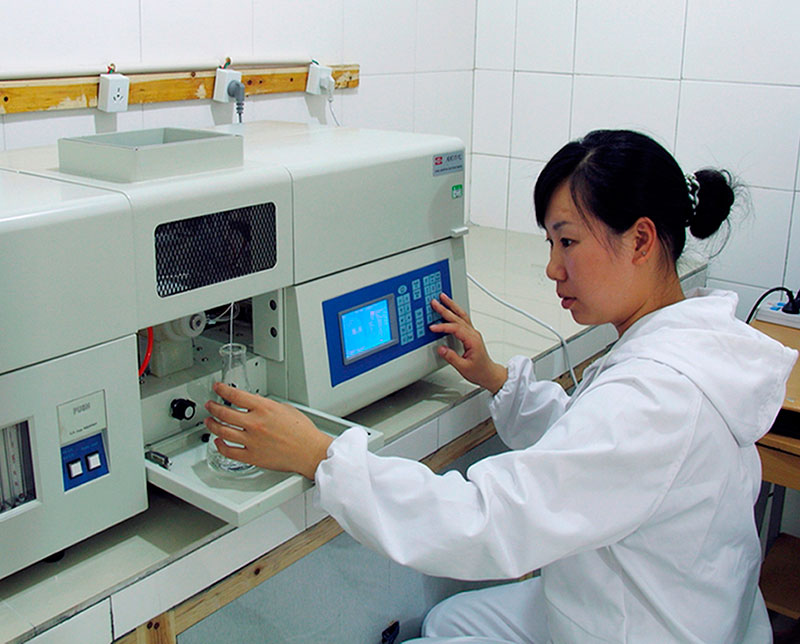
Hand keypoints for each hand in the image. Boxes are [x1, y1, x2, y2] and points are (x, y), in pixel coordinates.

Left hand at [204, 383, 332, 479]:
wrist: (310, 451)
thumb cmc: (303, 432)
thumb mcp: (286, 409)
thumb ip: (268, 405)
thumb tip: (257, 404)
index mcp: (264, 409)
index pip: (236, 395)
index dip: (222, 390)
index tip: (218, 388)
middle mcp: (255, 424)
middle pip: (224, 413)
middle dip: (213, 407)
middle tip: (210, 405)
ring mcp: (251, 441)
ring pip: (222, 431)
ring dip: (212, 425)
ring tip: (209, 422)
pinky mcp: (252, 457)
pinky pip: (229, 451)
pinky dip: (220, 446)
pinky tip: (218, 442)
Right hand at [429, 293, 507, 393]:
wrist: (489, 374)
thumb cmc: (480, 371)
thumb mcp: (463, 367)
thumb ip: (451, 357)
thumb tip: (441, 349)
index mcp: (472, 340)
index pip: (455, 328)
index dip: (443, 327)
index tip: (433, 327)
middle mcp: (473, 334)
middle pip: (458, 317)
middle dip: (445, 309)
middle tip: (435, 302)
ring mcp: (473, 333)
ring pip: (462, 315)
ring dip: (452, 306)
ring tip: (443, 298)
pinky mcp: (471, 334)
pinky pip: (463, 319)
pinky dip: (455, 312)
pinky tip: (450, 309)